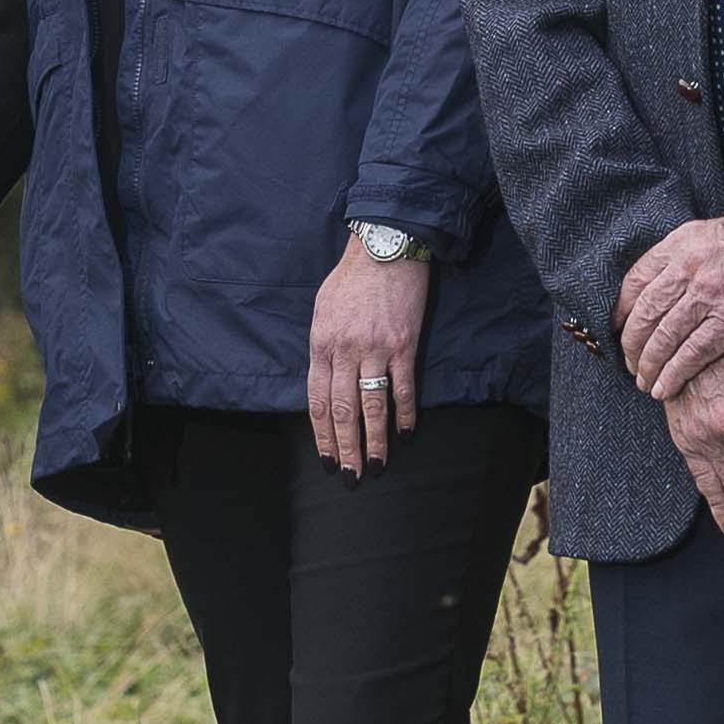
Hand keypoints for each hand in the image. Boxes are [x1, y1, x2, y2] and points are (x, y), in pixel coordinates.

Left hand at [309, 238, 433, 473]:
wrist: (384, 247)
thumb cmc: (351, 278)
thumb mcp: (322, 310)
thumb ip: (323, 346)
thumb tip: (325, 379)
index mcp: (321, 344)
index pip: (317, 400)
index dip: (322, 434)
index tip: (326, 459)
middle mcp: (345, 351)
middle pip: (343, 410)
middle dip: (345, 448)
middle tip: (349, 476)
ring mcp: (375, 350)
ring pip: (372, 406)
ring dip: (374, 441)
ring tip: (376, 467)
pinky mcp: (403, 345)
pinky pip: (403, 388)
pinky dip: (405, 414)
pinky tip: (406, 434)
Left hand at [616, 199, 723, 399]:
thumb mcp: (711, 233)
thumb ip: (684, 256)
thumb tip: (664, 283)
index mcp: (680, 244)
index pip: (634, 283)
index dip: (621, 312)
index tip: (617, 330)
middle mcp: (687, 268)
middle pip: (643, 315)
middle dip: (630, 345)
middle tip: (629, 364)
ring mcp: (708, 295)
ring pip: (664, 338)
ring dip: (648, 365)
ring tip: (643, 382)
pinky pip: (692, 354)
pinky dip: (674, 374)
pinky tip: (665, 388)